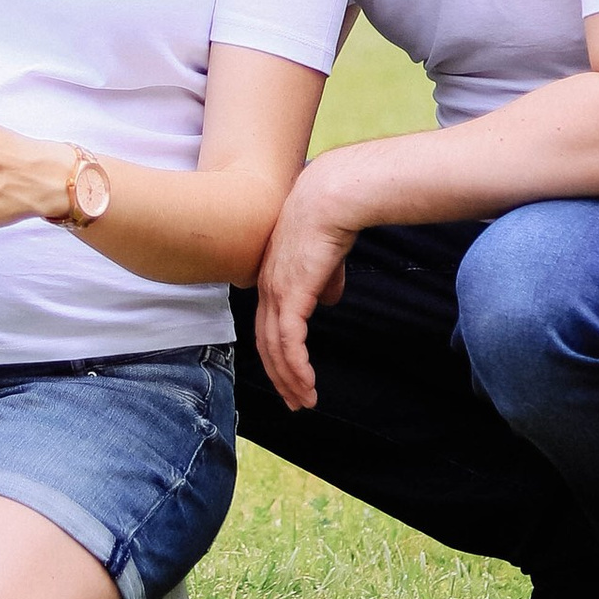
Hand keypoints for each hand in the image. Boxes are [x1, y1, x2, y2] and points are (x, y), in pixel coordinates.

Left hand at [254, 158, 362, 411]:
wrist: (331, 197)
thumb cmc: (332, 218)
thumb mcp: (325, 256)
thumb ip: (322, 280)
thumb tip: (326, 300)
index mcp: (271, 277)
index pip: (268, 324)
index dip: (277, 353)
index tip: (290, 376)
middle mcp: (267, 287)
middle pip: (266, 343)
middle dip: (280, 377)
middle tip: (294, 402)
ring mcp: (276, 292)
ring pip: (276, 349)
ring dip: (290, 380)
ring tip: (305, 401)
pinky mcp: (291, 295)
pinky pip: (289, 343)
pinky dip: (296, 368)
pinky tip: (306, 384)